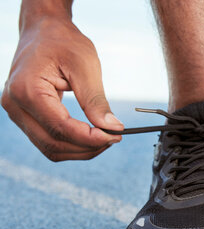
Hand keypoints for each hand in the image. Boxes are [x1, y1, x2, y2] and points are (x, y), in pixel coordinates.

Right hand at [1, 14, 122, 160]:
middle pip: (53, 143)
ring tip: (105, 138)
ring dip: (80, 150)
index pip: (60, 128)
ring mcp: (17, 112)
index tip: (115, 136)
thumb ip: (96, 100)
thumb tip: (112, 127)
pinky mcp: (25, 116)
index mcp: (27, 90)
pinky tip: (91, 137)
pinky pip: (47, 140)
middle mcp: (15, 105)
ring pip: (50, 148)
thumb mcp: (85, 66)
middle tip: (114, 138)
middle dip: (87, 147)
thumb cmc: (63, 42)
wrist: (44, 31)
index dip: (90, 138)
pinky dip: (71, 144)